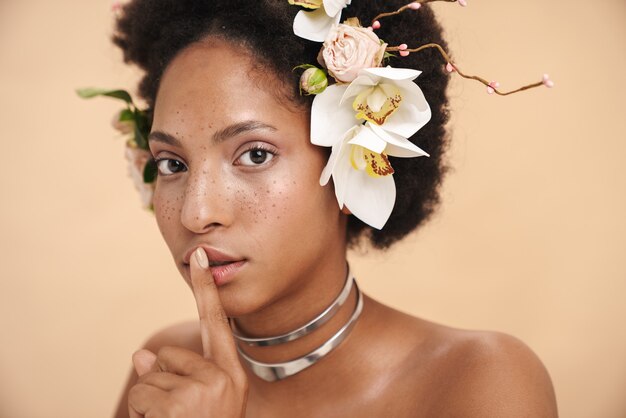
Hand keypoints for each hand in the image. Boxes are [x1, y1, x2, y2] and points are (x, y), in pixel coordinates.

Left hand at [128, 247, 247, 417]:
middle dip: (162, 382)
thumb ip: (177, 373)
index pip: (217, 323)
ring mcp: (203, 390)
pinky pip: (141, 394)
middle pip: (169, 355)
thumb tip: (141, 357)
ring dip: (150, 403)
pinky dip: (141, 414)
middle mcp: (224, 377)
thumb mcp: (199, 403)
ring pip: (150, 376)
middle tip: (179, 415)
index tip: (197, 255)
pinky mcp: (180, 403)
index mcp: (232, 374)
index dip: (206, 288)